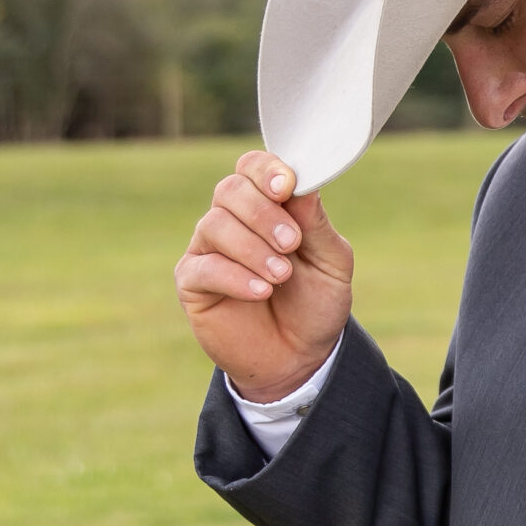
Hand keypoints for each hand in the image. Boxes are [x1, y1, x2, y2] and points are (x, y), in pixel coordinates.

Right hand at [174, 150, 353, 400]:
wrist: (300, 357)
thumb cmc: (315, 304)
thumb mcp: (331, 263)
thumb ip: (316, 224)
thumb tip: (302, 184)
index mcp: (267, 205)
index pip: (253, 168)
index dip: (266, 170)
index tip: (286, 186)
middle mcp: (233, 220)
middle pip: (230, 190)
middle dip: (263, 213)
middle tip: (291, 243)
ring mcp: (209, 249)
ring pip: (215, 225)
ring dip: (253, 248)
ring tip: (281, 275)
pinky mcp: (193, 283)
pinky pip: (204, 267)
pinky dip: (235, 277)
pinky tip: (261, 291)